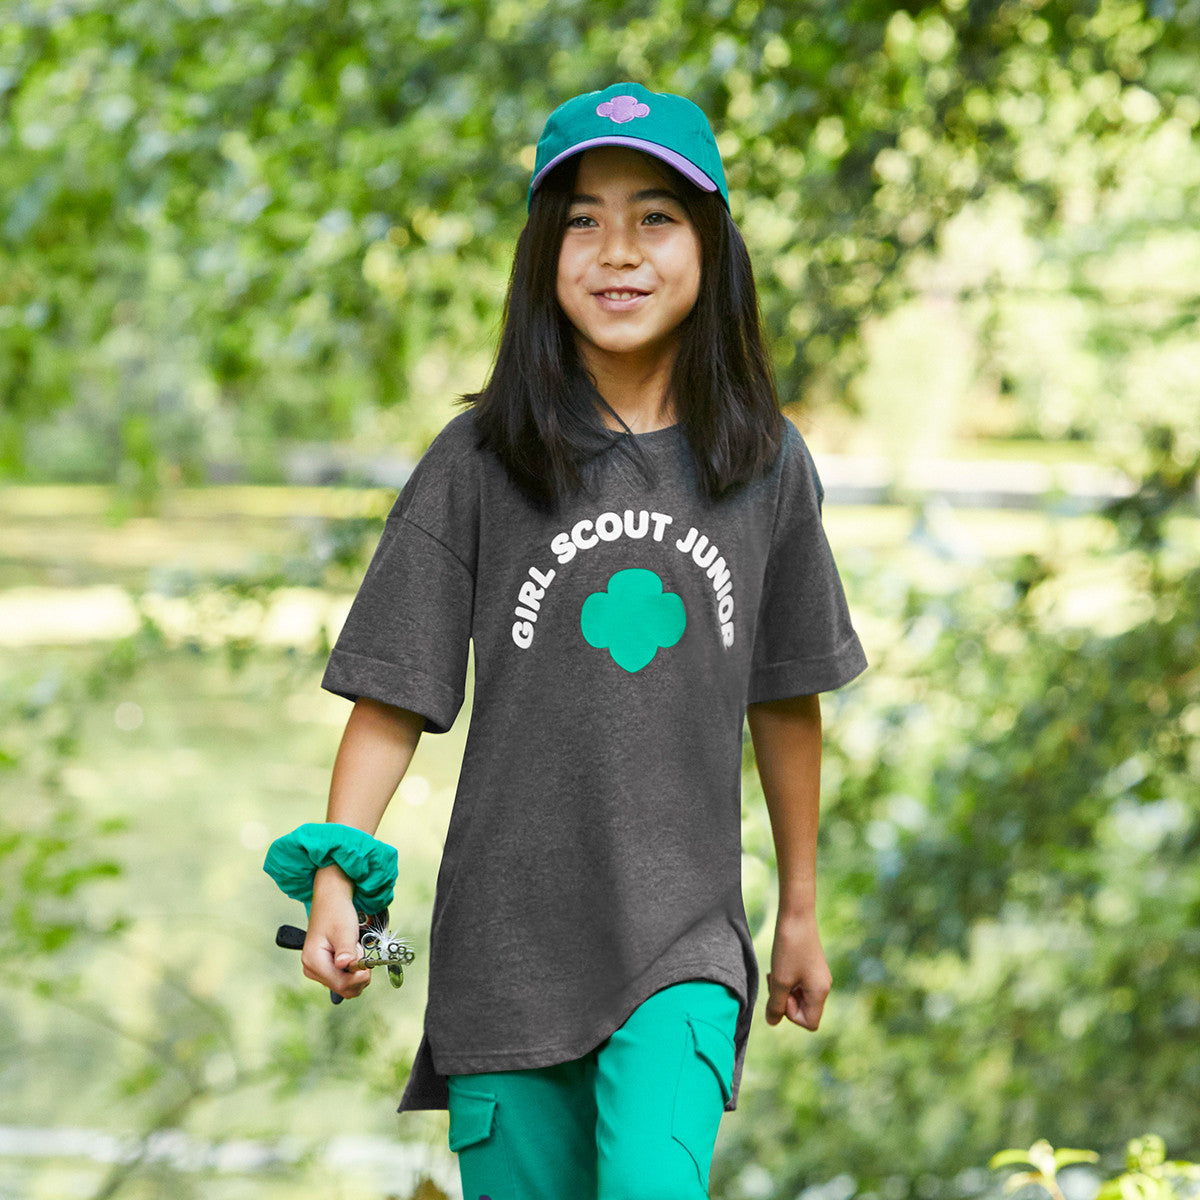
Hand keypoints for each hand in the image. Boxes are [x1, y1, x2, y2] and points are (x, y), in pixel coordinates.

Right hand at [301, 864, 371, 999]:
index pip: (340, 983)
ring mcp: (316, 970)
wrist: (331, 900)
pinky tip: (350, 953)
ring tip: (353, 949)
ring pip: (344, 985)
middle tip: (360, 952)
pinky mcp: (323, 968)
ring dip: (356, 971)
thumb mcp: (344, 930)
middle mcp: (311, 969)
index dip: (359, 977)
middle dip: (358, 974)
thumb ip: (346, 951)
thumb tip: (346, 967)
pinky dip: (352, 969)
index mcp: (313, 961)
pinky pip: (343, 978)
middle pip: (342, 988)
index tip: (368, 963)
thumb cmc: (336, 911)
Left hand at [765, 909, 830, 1029]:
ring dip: (784, 990)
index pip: (809, 1023)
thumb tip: (772, 1023)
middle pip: (804, 1011)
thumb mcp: (780, 980)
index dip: (792, 1015)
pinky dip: (787, 980)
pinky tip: (779, 965)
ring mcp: (818, 976)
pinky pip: (799, 984)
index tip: (783, 994)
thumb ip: (776, 1005)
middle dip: (786, 1001)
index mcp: (820, 992)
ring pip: (799, 997)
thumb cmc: (789, 948)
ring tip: (775, 972)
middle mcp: (823, 986)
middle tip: (775, 981)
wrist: (796, 915)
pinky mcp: (811, 966)